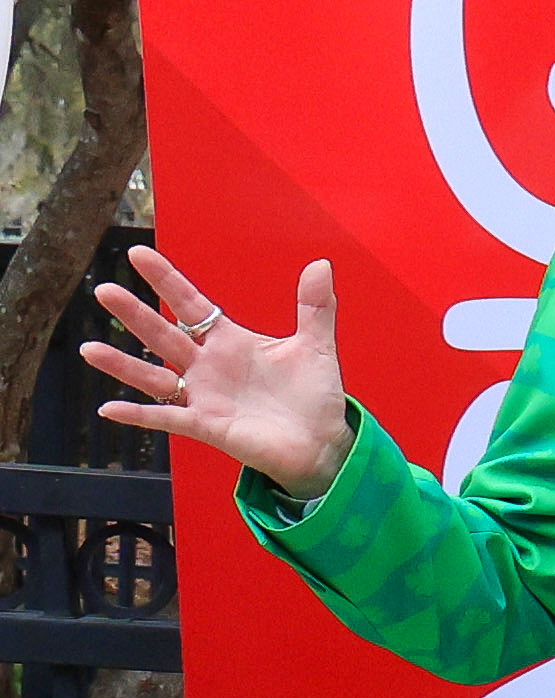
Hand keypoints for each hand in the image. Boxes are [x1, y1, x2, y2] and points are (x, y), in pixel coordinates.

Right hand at [83, 246, 350, 500]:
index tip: (137, 254)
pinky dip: (139, 415)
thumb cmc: (313, 395)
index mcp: (229, 341)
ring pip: (154, 377)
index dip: (166, 280)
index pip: (190, 304)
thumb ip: (315, 306)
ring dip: (122, 364)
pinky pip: (166, 418)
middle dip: (134, 314)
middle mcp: (207, 366)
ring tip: (89, 348)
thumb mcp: (315, 346)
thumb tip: (322, 263)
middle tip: (104, 291)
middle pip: (163, 335)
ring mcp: (203, 396)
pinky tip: (110, 408)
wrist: (323, 443)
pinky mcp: (207, 426)